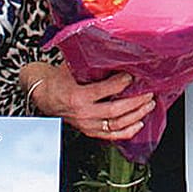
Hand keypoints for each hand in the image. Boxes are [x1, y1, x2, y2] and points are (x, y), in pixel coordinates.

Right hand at [25, 64, 155, 141]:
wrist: (44, 94)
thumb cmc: (59, 78)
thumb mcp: (72, 67)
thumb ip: (92, 65)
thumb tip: (115, 56)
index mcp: (77, 96)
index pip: (105, 90)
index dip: (122, 83)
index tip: (133, 76)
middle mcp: (83, 113)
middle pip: (115, 111)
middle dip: (136, 102)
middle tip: (149, 93)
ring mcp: (86, 125)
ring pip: (116, 125)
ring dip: (136, 115)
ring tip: (148, 105)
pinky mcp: (89, 131)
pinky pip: (111, 136)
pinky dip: (127, 131)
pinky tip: (138, 123)